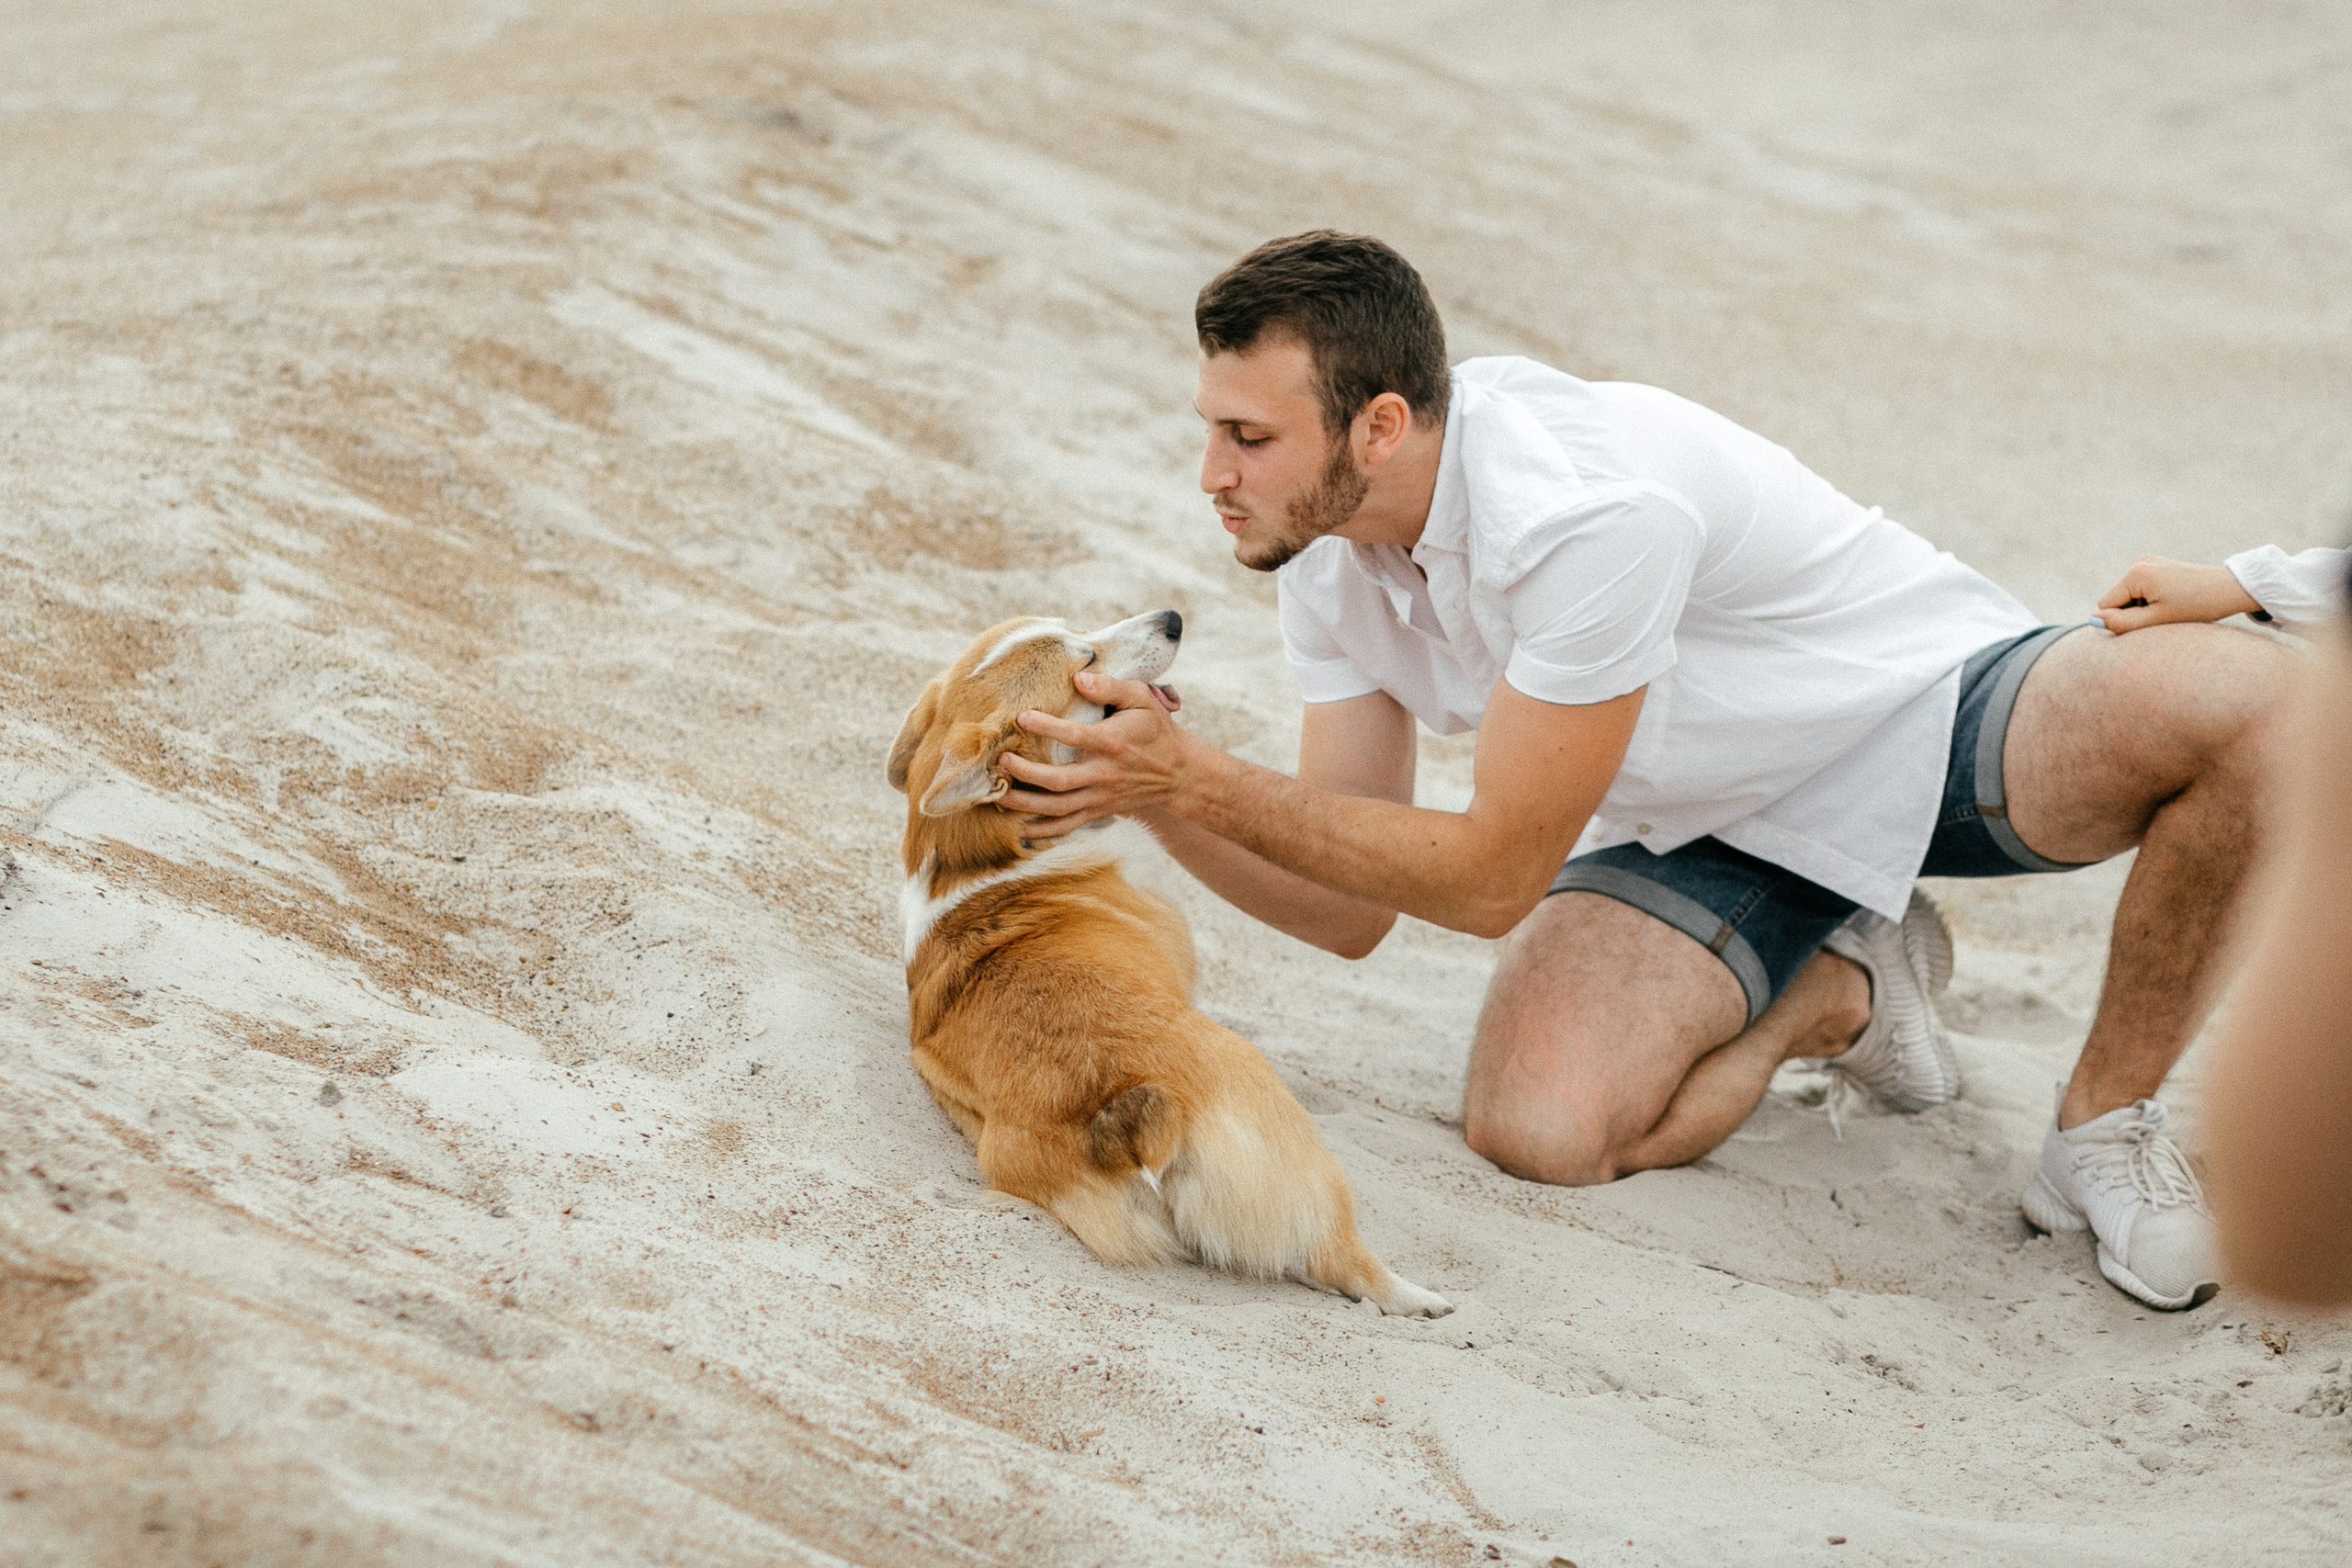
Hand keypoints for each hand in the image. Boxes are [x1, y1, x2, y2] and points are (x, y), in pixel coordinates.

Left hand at [998, 671, 1194, 838]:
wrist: (1178, 773)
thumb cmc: (1156, 730)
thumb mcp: (1142, 699)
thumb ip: (1111, 686)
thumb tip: (1078, 678)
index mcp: (1111, 743)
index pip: (1074, 736)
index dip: (1045, 727)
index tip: (1021, 718)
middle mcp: (1103, 773)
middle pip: (1058, 781)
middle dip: (1025, 773)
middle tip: (1002, 762)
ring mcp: (1100, 797)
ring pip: (1058, 808)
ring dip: (1025, 804)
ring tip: (998, 796)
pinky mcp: (1099, 811)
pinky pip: (1068, 826)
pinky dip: (1043, 831)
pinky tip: (1019, 828)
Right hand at [2095, 556, 2260, 632]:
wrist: (2229, 589)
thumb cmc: (2197, 606)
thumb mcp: (2157, 620)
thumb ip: (2122, 622)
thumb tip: (2092, 621)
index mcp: (2136, 574)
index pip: (2105, 604)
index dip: (2122, 619)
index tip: (2149, 621)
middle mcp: (2139, 562)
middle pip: (2115, 598)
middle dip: (2132, 611)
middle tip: (2162, 616)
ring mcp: (2148, 561)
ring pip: (2128, 594)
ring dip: (2142, 606)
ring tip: (2170, 608)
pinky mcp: (2157, 564)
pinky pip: (2140, 587)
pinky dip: (2150, 598)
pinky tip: (2172, 600)